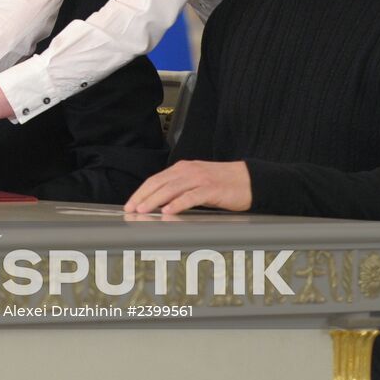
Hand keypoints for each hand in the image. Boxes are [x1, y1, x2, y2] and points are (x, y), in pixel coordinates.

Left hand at [123, 160, 252, 214]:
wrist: (249, 180)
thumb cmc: (222, 184)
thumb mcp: (196, 182)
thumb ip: (179, 189)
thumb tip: (159, 204)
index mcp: (182, 169)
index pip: (155, 179)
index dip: (141, 192)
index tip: (130, 203)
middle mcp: (188, 171)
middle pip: (159, 183)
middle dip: (143, 196)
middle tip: (131, 209)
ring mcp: (200, 179)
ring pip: (171, 189)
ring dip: (155, 200)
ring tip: (143, 210)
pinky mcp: (212, 189)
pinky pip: (191, 196)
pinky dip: (178, 203)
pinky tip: (169, 211)